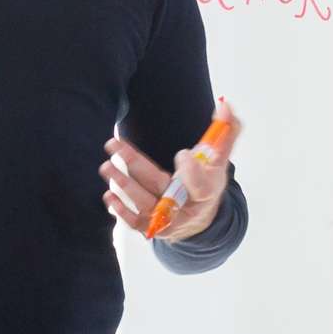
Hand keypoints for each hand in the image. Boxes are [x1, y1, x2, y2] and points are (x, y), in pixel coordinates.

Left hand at [105, 98, 239, 242]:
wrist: (198, 217)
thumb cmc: (207, 182)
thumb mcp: (219, 160)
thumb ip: (226, 132)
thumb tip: (225, 105)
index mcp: (207, 192)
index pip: (200, 186)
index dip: (192, 172)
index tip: (182, 153)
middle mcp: (186, 209)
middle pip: (162, 190)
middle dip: (137, 168)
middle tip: (116, 146)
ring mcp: (168, 221)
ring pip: (144, 204)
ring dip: (124, 185)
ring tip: (106, 166)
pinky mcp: (151, 228)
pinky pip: (135, 222)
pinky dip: (121, 211)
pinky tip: (109, 195)